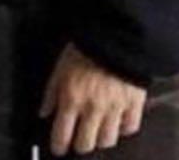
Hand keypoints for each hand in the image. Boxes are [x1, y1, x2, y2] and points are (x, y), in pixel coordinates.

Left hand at [37, 40, 146, 154]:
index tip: (58, 147)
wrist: (116, 31)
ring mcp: (115, 107)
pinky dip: (124, 127)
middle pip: (85, 145)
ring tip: (98, 129)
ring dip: (101, 138)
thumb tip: (44, 111)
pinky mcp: (134, 102)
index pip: (62, 136)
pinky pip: (130, 127)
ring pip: (107, 140)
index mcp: (72, 99)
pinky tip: (118, 120)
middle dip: (80, 144)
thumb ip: (51, 92)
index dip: (58, 146)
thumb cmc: (87, 45)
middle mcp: (93, 108)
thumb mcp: (61, 66)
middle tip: (79, 138)